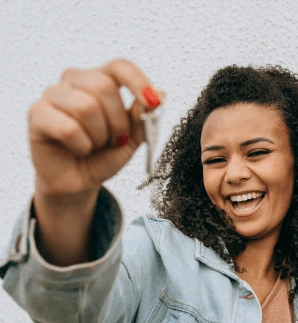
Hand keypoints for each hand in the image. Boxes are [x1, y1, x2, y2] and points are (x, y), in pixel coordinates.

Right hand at [29, 58, 163, 197]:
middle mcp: (75, 81)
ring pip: (86, 107)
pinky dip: (81, 145)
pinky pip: (68, 128)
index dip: (138, 81)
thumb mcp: (133, 139)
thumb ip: (144, 117)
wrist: (79, 181)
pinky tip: (79, 150)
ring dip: (98, 136)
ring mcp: (53, 95)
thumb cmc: (104, 155)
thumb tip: (160, 94)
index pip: (120, 66)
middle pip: (104, 86)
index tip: (152, 102)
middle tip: (115, 139)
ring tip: (94, 145)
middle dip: (118, 121)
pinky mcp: (37, 114)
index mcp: (101, 80)